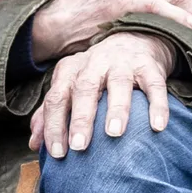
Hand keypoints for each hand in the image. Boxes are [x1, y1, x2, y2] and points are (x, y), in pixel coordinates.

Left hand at [31, 30, 180, 156]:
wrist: (134, 38)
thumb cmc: (96, 73)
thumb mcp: (71, 86)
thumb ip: (51, 113)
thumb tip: (34, 144)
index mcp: (71, 71)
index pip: (57, 98)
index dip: (54, 126)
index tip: (57, 154)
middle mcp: (94, 63)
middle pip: (85, 89)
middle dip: (80, 118)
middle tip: (79, 146)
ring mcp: (123, 63)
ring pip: (119, 84)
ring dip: (116, 109)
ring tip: (114, 133)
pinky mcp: (149, 66)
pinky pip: (154, 86)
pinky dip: (157, 105)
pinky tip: (158, 127)